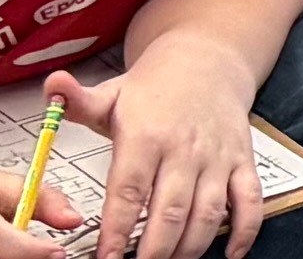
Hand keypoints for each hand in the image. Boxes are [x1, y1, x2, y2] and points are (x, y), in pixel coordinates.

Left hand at [52, 66, 266, 258]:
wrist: (208, 62)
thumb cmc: (155, 88)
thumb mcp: (110, 93)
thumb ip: (76, 100)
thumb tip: (52, 85)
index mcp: (147, 134)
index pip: (128, 191)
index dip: (118, 229)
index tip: (108, 256)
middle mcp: (185, 149)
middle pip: (170, 211)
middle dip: (154, 250)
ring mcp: (218, 157)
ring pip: (208, 213)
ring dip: (190, 246)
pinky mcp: (243, 161)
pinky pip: (250, 201)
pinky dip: (245, 230)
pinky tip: (231, 253)